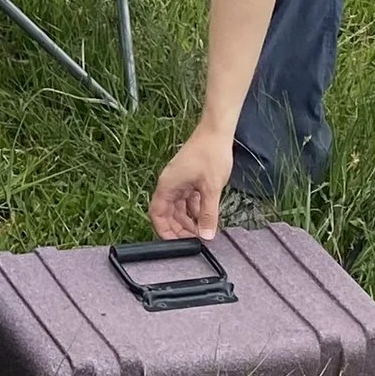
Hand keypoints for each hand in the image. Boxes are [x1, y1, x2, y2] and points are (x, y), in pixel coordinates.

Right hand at [150, 123, 233, 241]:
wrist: (217, 131)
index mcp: (168, 186)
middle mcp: (170, 185)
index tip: (175, 244)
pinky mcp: (189, 178)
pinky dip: (195, 209)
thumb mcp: (211, 188)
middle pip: (168, 213)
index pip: (157, 214)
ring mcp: (179, 181)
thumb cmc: (210, 154)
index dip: (164, 231)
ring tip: (203, 230)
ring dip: (189, 220)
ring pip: (179, 207)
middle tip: (194, 240)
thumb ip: (208, 214)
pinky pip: (188, 199)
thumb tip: (206, 235)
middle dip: (179, 228)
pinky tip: (206, 215)